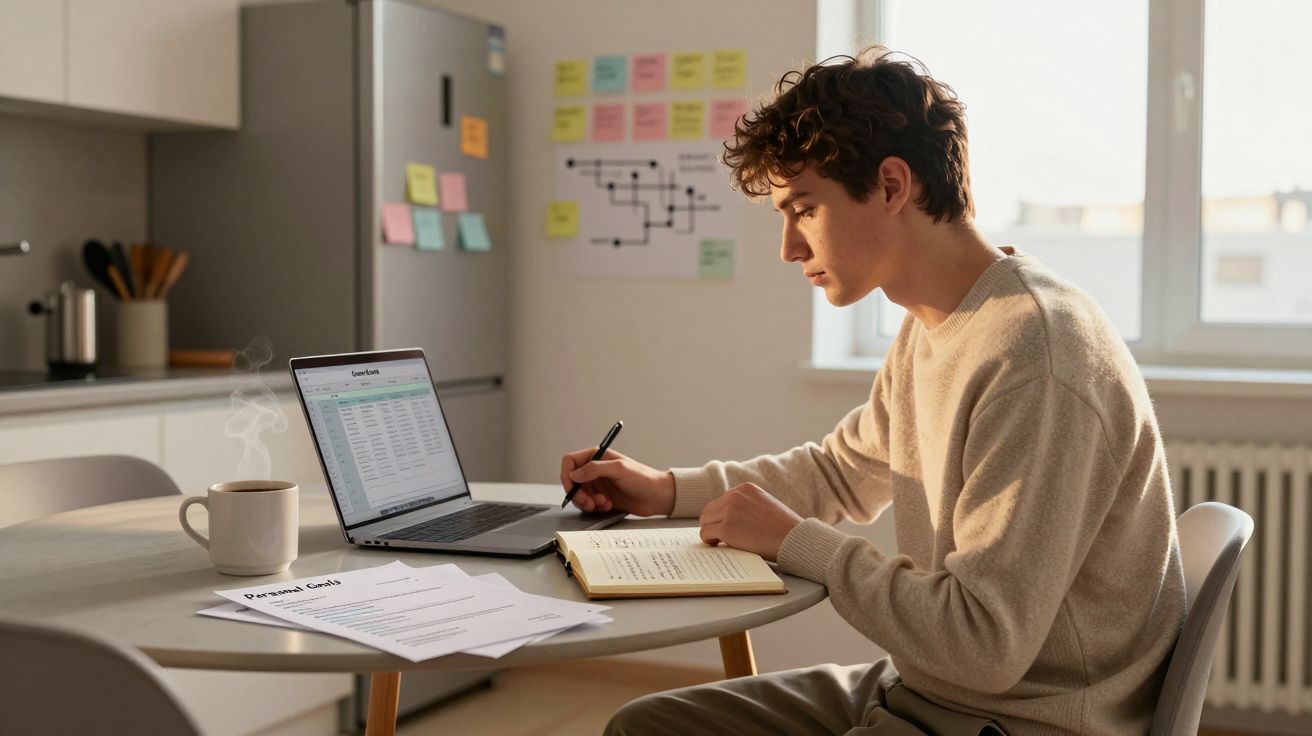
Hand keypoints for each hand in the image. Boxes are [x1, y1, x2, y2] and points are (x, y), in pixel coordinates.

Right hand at [560, 448, 674, 516]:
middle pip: (572, 481)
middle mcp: (595, 469)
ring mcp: (598, 484)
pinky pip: (588, 504)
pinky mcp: (602, 497)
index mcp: (597, 456)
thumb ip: (595, 469)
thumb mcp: (619, 469)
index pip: (570, 461)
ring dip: (587, 502)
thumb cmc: (643, 478)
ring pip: (579, 494)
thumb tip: (574, 474)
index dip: (567, 475)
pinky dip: (594, 507)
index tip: (571, 487)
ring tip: (602, 504)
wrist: (657, 497)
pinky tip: (607, 506)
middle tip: (588, 502)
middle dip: (577, 493)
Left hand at [698, 483, 802, 561]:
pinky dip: (708, 540)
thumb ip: (747, 506)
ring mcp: (730, 511)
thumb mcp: (765, 505)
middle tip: (717, 536)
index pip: (721, 500)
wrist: (794, 538)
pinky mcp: (727, 528)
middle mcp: (735, 496)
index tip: (724, 526)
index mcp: (745, 488)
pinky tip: (716, 545)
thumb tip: (727, 519)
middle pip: (709, 510)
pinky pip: (705, 533)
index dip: (721, 516)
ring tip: (717, 542)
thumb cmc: (783, 527)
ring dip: (710, 532)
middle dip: (712, 523)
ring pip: (705, 521)